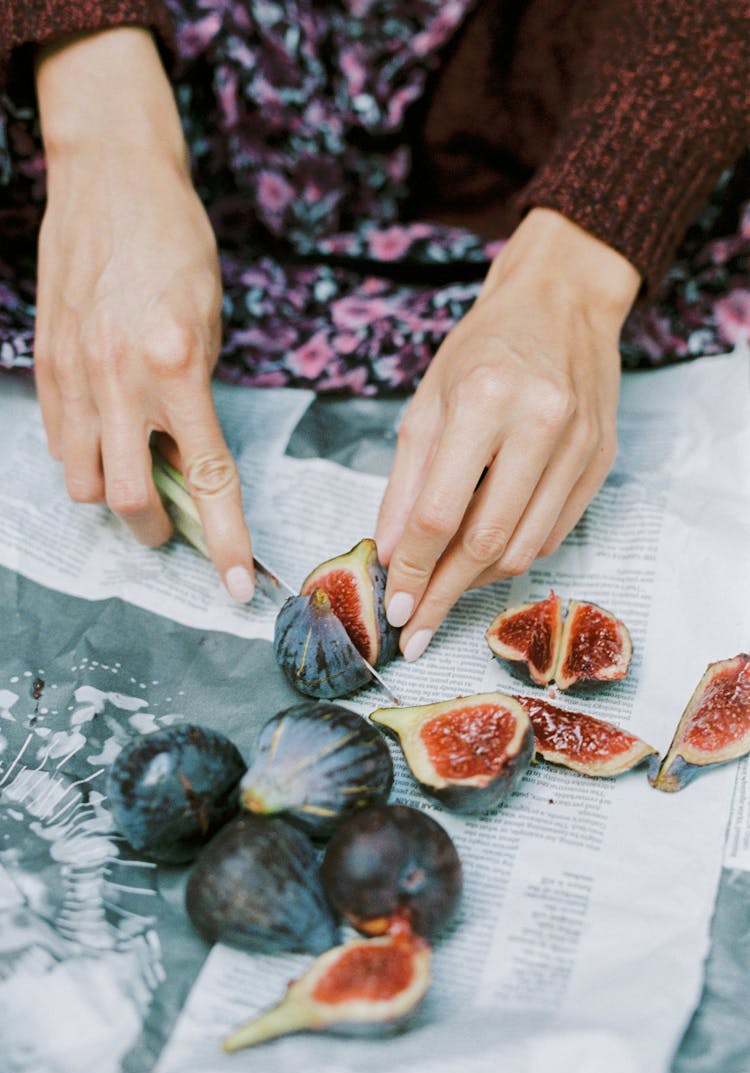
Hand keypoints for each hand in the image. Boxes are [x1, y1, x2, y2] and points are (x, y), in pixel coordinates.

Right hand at [34, 28, 254, 601]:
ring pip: (84, 482)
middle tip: (175, 523)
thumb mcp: (210, 318)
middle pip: (132, 499)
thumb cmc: (175, 242)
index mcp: (178, 368)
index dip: (225, 542)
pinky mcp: (45, 364)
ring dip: (115, 495)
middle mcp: (121, 380)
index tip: (238, 586)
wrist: (110, 178)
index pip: (208, 479)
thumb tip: (189, 451)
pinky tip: (104, 437)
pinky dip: (83, 458)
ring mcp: (74, 375)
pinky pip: (57, 443)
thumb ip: (198, 391)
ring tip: (136, 471)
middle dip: (158, 529)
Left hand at [375, 208, 639, 659]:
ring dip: (477, 582)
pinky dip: (513, 555)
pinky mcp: (601, 462)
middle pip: (486, 542)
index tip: (393, 604)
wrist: (562, 301)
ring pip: (524, 548)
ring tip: (444, 593)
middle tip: (416, 628)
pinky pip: (553, 533)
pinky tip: (484, 559)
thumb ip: (405, 481)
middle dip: (443, 594)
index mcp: (483, 402)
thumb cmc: (484, 347)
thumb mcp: (427, 401)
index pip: (440, 512)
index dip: (411, 567)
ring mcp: (580, 447)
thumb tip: (388, 552)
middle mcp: (540, 426)